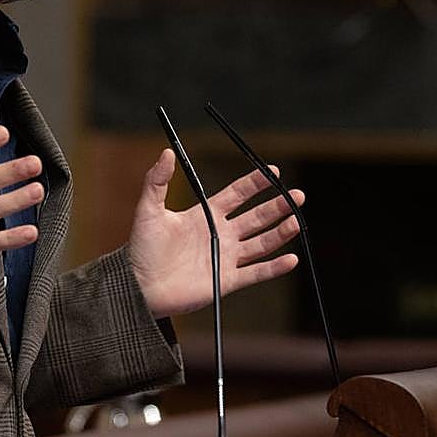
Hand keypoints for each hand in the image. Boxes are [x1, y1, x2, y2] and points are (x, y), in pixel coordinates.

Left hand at [128, 149, 303, 318]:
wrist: (138, 284)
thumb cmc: (142, 248)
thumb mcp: (149, 209)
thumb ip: (157, 180)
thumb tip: (167, 152)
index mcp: (205, 215)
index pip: (238, 194)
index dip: (256, 183)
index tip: (274, 171)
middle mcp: (220, 234)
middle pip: (256, 217)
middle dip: (277, 205)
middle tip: (297, 194)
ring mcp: (225, 257)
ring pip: (261, 243)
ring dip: (280, 232)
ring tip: (296, 220)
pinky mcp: (226, 280)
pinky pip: (255, 273)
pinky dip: (274, 267)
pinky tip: (291, 258)